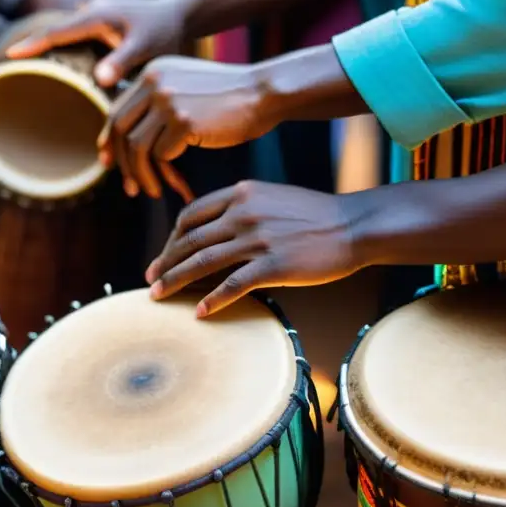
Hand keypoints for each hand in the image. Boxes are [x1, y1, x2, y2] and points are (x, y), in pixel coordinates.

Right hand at [6, 0, 185, 86]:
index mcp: (95, 16)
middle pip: (54, 30)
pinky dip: (65, 44)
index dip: (32, 45)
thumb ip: (123, 62)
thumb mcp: (147, 49)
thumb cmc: (166, 33)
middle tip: (9, 63)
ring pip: (64, 31)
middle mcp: (90, 9)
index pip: (56, 33)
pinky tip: (63, 61)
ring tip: (28, 65)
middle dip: (33, 45)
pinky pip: (75, 32)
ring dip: (49, 45)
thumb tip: (100, 80)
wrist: (183, 12)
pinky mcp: (100, 17)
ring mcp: (94, 11)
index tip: (9, 56)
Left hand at [101, 56, 273, 199]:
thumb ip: (157, 105)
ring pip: (136, 145)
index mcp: (153, 72)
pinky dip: (166, 173)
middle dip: (122, 162)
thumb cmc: (229, 99)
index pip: (118, 109)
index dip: (110, 139)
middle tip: (129, 187)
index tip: (108, 162)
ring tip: (152, 192)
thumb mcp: (185, 90)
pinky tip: (177, 184)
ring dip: (141, 174)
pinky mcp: (182, 120)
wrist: (264, 92)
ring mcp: (167, 100)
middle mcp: (155, 82)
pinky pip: (161, 154)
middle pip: (120, 128)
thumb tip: (127, 140)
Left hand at [146, 181, 361, 314]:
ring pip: (202, 262)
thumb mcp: (272, 198)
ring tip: (159, 296)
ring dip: (176, 281)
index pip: (190, 215)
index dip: (171, 238)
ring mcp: (258, 239)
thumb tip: (212, 230)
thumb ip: (241, 208)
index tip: (162, 256)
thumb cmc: (315, 215)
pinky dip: (212, 300)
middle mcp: (243, 213)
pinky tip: (200, 312)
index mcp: (240, 194)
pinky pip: (233, 285)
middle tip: (150, 280)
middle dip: (165, 262)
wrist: (356, 224)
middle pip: (190, 240)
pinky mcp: (274, 265)